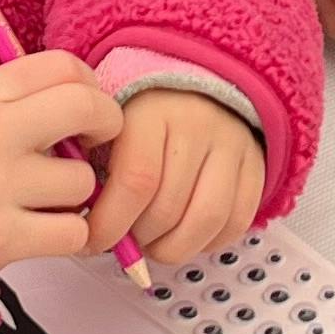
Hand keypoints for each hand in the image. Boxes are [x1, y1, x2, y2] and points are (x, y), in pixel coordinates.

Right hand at [0, 51, 121, 289]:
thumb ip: (9, 102)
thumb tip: (81, 100)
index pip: (63, 67)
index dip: (89, 86)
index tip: (86, 109)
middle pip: (88, 109)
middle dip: (106, 128)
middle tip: (94, 148)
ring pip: (83, 180)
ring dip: (73, 196)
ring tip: (41, 203)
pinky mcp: (0, 239)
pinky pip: (74, 232)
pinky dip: (67, 237)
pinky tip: (42, 233)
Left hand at [87, 88, 265, 267]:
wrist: (196, 85)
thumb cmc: (142, 116)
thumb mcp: (107, 127)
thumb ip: (90, 167)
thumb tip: (79, 223)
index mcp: (151, 112)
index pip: (136, 181)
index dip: (111, 223)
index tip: (94, 240)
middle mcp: (197, 125)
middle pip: (169, 207)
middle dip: (139, 239)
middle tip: (123, 241)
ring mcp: (232, 146)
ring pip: (207, 219)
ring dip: (174, 248)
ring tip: (154, 244)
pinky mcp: (255, 166)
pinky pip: (237, 221)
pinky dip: (208, 243)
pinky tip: (184, 237)